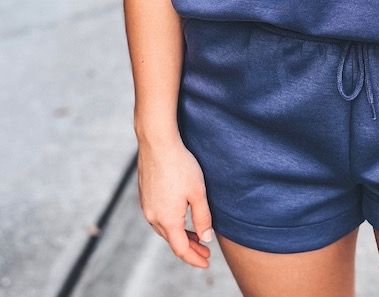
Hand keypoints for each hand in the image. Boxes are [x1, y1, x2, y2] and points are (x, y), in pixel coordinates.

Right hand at [137, 135, 214, 268]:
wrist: (157, 143)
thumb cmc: (180, 165)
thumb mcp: (198, 192)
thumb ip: (202, 217)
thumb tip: (206, 238)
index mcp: (167, 220)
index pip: (181, 249)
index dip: (195, 259)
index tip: (206, 262)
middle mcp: (153, 217)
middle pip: (172, 241)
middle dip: (190, 248)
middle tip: (205, 251)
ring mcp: (146, 206)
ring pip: (164, 229)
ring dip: (180, 235)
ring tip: (196, 235)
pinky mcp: (145, 195)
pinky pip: (158, 217)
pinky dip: (171, 223)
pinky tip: (180, 216)